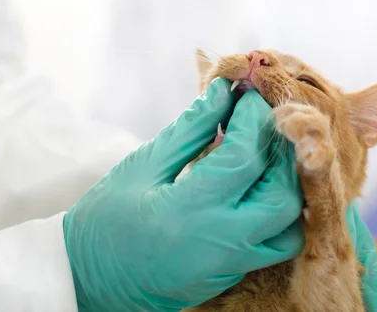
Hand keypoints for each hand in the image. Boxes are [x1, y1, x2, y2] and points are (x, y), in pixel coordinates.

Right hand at [62, 78, 304, 311]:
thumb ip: (188, 130)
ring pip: (289, 228)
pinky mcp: (230, 276)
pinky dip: (274, 213)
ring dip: (286, 188)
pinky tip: (252, 189)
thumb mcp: (141, 167)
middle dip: (280, 154)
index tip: (247, 96)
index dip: (252, 118)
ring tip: (260, 158)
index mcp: (189, 210)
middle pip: (283, 196)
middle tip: (260, 126)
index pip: (244, 157)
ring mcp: (228, 267)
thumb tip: (220, 93)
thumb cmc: (103, 221)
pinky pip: (271, 245)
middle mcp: (219, 243)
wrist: (86, 282)